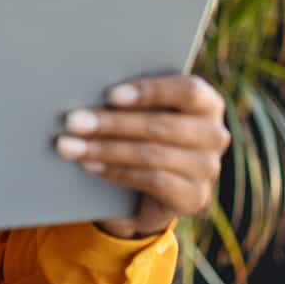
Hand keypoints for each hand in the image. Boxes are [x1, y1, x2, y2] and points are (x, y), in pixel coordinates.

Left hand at [56, 75, 230, 237]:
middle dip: (112, 123)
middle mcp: (214, 134)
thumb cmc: (136, 133)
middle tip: (72, 121)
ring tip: (70, 145)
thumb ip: (128, 98)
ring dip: (105, 149)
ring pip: (152, 154)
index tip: (110, 95)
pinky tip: (89, 165)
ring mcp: (207, 168)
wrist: (144, 189)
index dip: (150, 91)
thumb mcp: (137, 111)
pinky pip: (152, 181)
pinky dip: (115, 171)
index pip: (188, 91)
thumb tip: (86, 85)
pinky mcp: (194, 197)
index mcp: (207, 102)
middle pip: (162, 125)